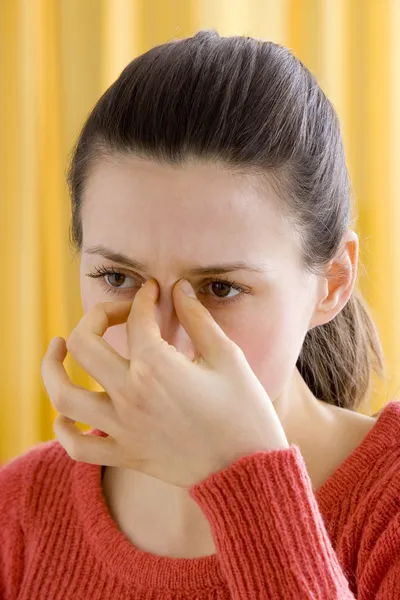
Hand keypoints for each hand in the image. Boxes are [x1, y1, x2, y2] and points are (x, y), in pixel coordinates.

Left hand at [41, 278, 288, 488]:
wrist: (248, 469)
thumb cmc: (244, 410)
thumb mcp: (227, 357)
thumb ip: (198, 319)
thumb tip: (179, 289)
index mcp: (156, 366)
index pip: (137, 318)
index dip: (145, 297)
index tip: (155, 291)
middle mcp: (129, 394)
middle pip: (84, 344)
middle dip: (96, 317)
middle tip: (114, 312)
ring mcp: (122, 427)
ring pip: (63, 394)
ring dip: (52, 367)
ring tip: (56, 347)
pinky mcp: (125, 454)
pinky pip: (77, 446)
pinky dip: (62, 428)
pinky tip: (63, 412)